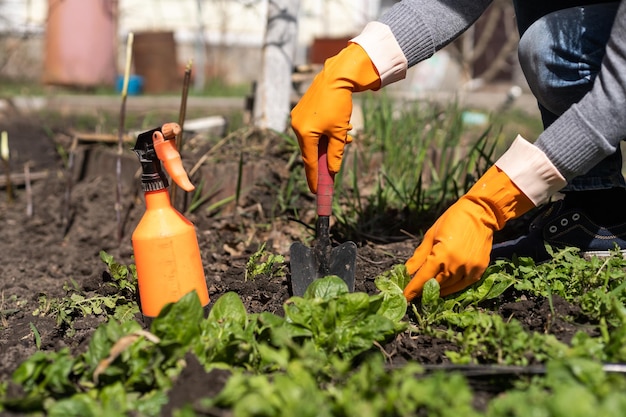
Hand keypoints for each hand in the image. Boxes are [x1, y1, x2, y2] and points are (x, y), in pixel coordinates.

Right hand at [290, 43, 379, 192]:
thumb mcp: (339, 132)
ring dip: (328, 143)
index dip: (314, 177)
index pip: (309, 161)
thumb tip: (333, 170)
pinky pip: (312, 129)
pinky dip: (324, 133)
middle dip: (324, 158)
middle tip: (333, 170)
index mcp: (304, 133)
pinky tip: (340, 128)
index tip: (317, 191)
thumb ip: (336, 153)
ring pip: (313, 139)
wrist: (336, 76)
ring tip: (346, 136)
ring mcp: (298, 117)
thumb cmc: (339, 104)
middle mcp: (297, 126)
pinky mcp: (302, 111)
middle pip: (311, 150)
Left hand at [403, 166, 534, 300]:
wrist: (480, 213)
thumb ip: (419, 257)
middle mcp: (456, 265)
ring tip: (428, 292)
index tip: (404, 298)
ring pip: (449, 287)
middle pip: (435, 285)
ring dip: (438, 290)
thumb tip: (406, 271)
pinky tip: (445, 287)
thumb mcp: (431, 236)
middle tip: (415, 294)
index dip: (412, 290)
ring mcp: (469, 269)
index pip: (423, 278)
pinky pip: (463, 285)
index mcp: (441, 255)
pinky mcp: (479, 270)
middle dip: (424, 291)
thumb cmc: (452, 220)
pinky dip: (453, 288)